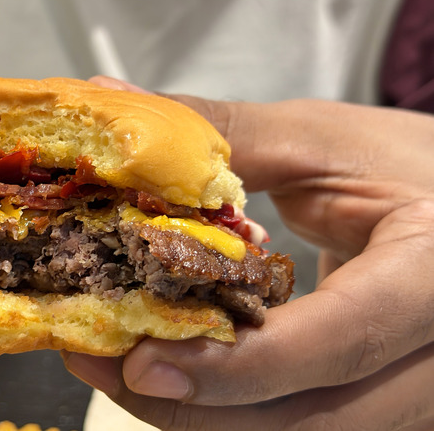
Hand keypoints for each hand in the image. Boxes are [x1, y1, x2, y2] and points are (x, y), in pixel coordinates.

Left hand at [63, 76, 433, 429]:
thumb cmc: (404, 162)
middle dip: (192, 407)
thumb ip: (220, 139)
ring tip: (116, 365)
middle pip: (310, 420)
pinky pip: (295, 421)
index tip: (141, 362)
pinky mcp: (379, 401)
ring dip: (199, 414)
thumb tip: (111, 103)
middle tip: (99, 361)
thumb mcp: (321, 140)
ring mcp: (412, 393)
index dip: (236, 365)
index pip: (340, 341)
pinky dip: (226, 405)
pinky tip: (172, 368)